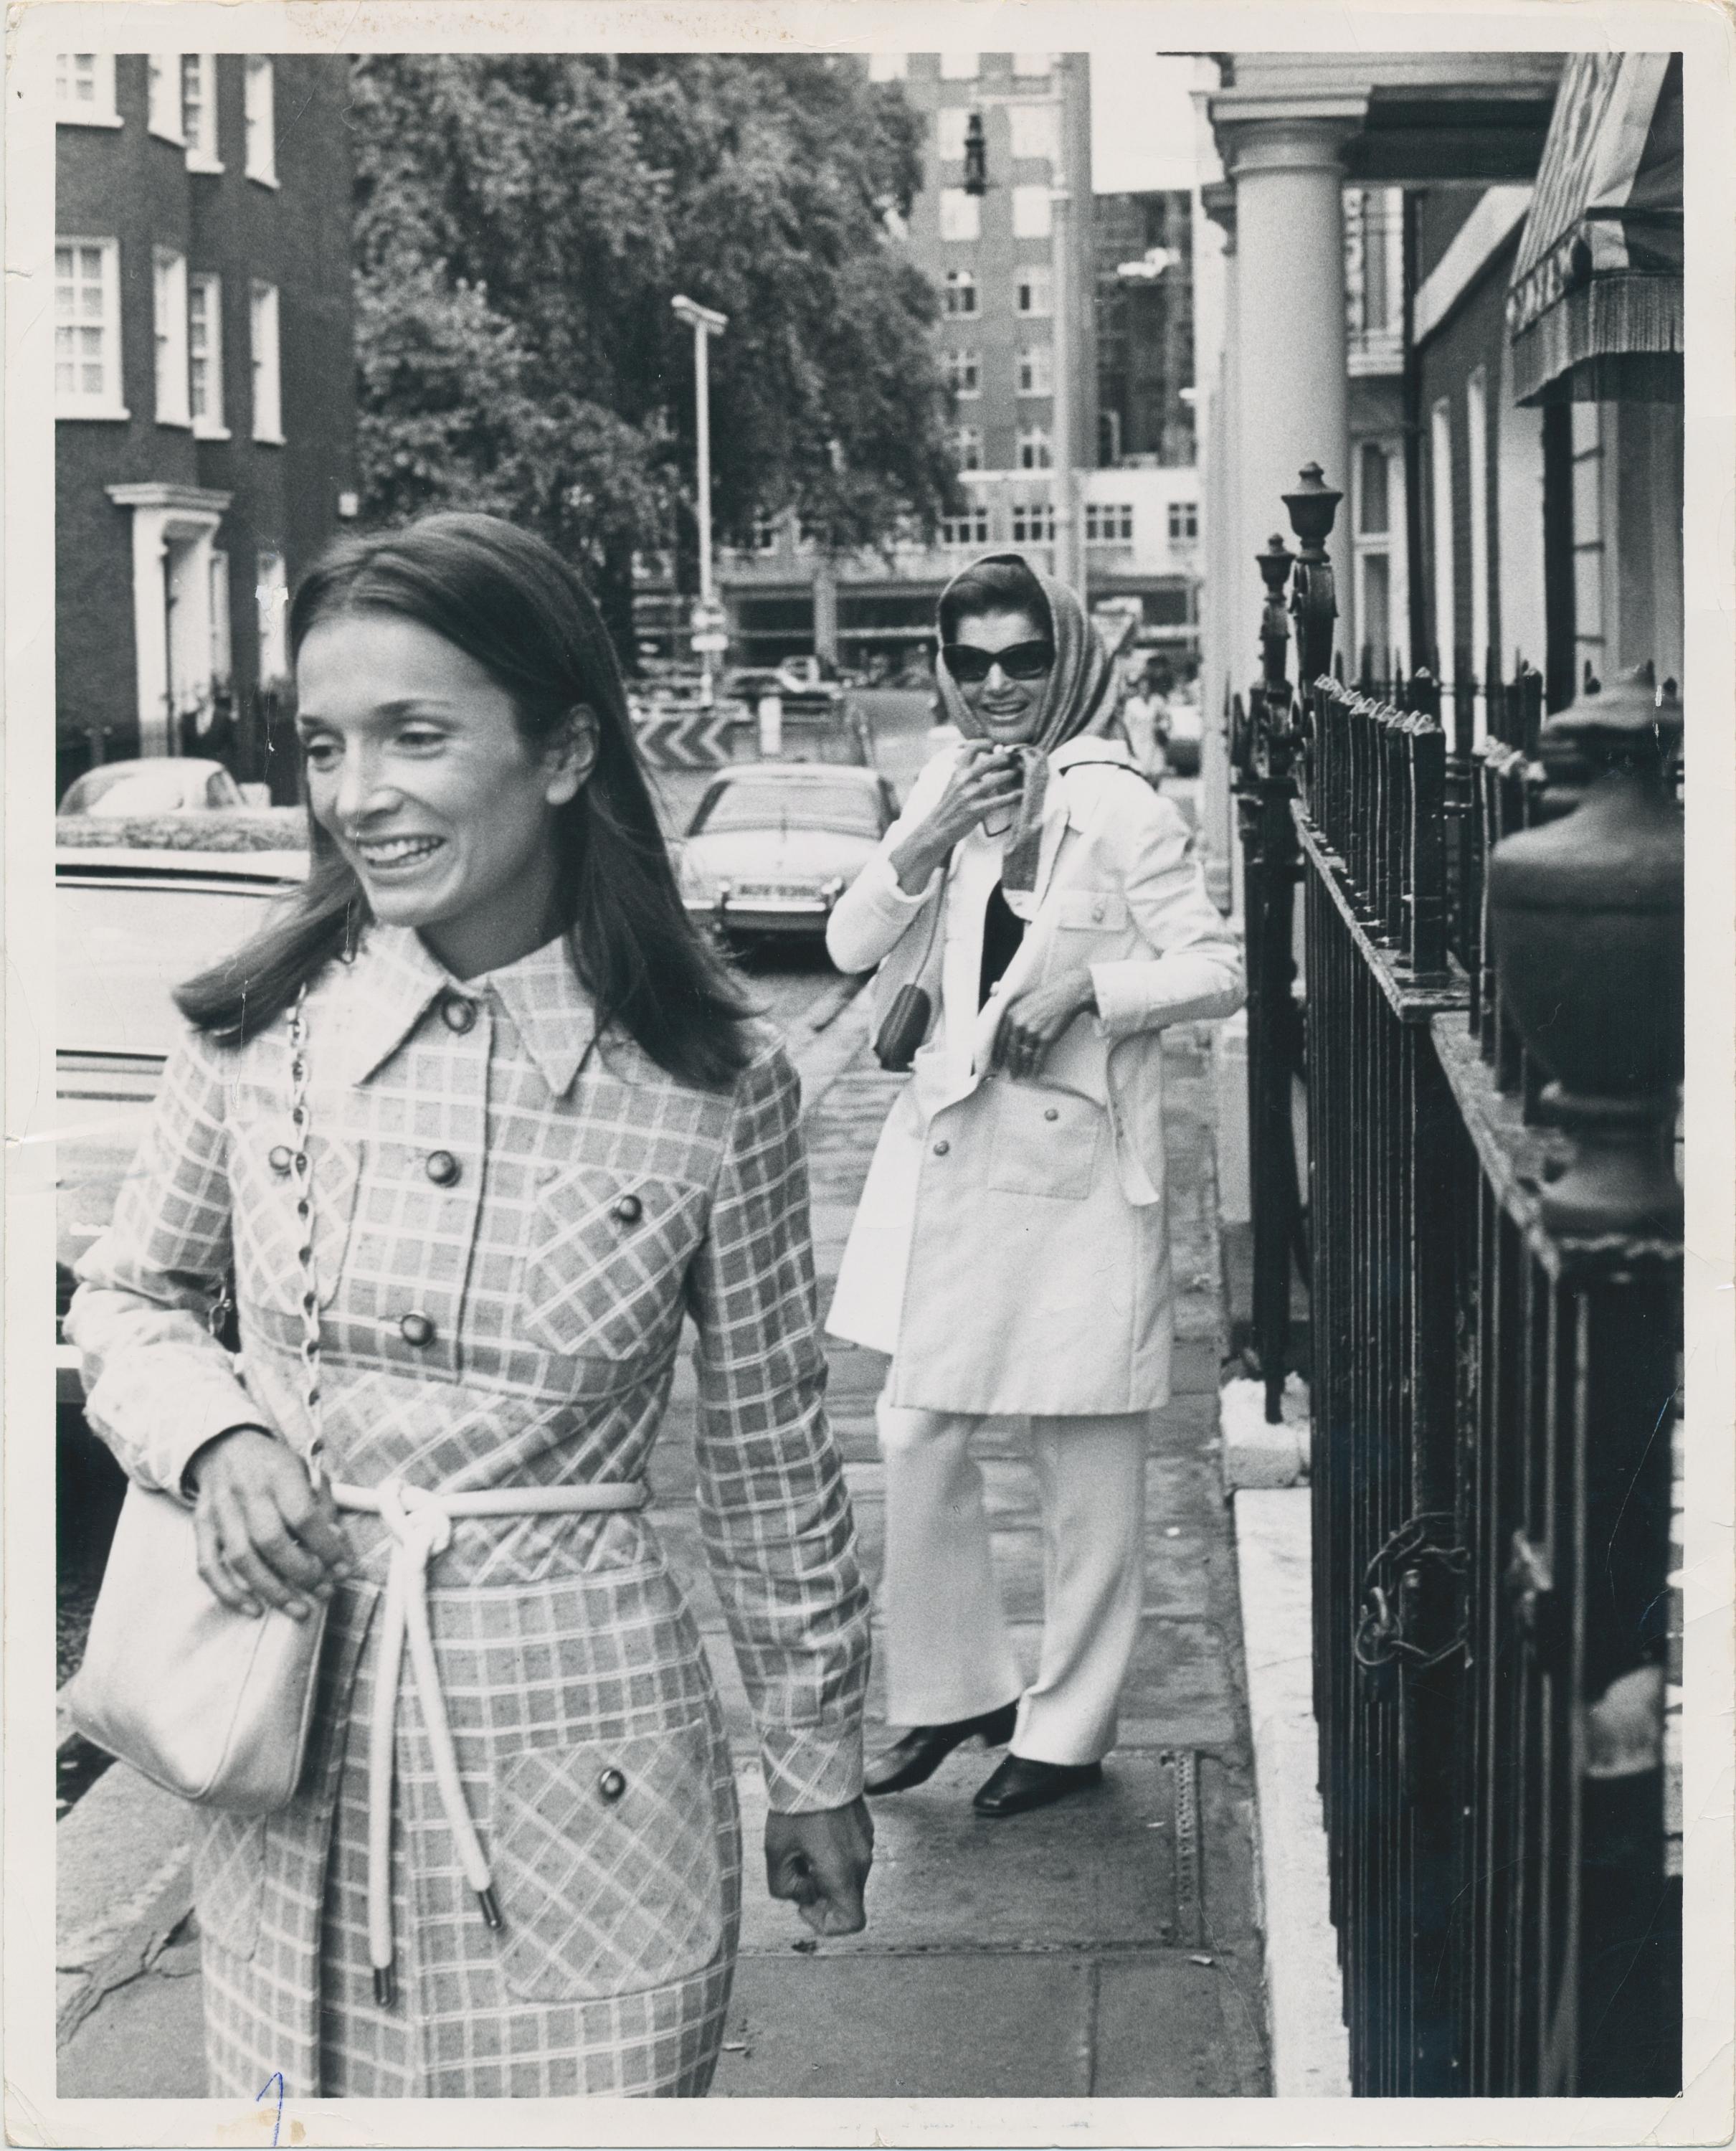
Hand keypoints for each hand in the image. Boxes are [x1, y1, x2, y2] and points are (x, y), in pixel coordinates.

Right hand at [188, 1425, 354, 1619]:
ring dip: (271, 1590)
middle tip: (323, 1592)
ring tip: (298, 1610)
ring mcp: (219, 1510)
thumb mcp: (306, 1471)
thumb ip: (323, 1507)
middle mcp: (246, 1491)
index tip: (343, 1569)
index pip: (303, 1515)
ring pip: (241, 1558)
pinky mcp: (200, 1526)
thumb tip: (338, 1550)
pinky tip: (254, 1609)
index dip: (325, 1547)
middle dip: (300, 1573)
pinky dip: (229, 1592)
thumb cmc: (275, 1466)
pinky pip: (208, 1565)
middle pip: (271, 1541)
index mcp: (279, 1473)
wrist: (225, 1446)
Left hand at [764, 1796, 873, 1936]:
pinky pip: (850, 1854)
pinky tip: (813, 1831)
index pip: (852, 1922)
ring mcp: (866, 1842)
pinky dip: (832, 1854)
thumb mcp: (775, 1854)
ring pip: (848, 1875)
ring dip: (825, 1871)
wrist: (815, 1763)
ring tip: (802, 1844)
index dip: (827, 1923)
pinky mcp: (865, 1827)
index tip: (805, 1902)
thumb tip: (800, 1894)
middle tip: (796, 1867)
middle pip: (846, 1898)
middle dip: (819, 1892)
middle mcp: (861, 1861)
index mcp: (842, 1873)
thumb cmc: (794, 1809)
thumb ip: (784, 1888)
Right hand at [890, 742, 1024, 892]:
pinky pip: (999, 801)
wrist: (937, 828)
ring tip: (1017, 773)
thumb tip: (986, 759)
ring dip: (1010, 775)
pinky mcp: (976, 810)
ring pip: (995, 779)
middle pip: (988, 761)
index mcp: (957, 772)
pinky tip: (1021, 793)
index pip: (971, 749)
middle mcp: (963, 781)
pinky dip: (1012, 796)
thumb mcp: (954, 784)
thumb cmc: (949, 805)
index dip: (985, 743)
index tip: (994, 744)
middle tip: (1013, 759)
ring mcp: (970, 795)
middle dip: (1004, 758)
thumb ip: (967, 772)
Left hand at [992, 967, 1097, 1079]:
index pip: (1000, 1039)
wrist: (1065, 994)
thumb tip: (1010, 1037)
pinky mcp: (1046, 1038)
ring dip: (1022, 1067)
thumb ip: (1014, 1018)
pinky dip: (1036, 1068)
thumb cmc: (1046, 998)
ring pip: (1024, 1055)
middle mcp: (1019, 1024)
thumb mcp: (1023, 1003)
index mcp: (1011, 1015)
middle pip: (1011, 1050)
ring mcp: (1032, 1032)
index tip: (999, 1061)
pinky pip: (1038, 1058)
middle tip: (1011, 1073)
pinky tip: (1034, 1074)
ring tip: (1021, 1074)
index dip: (999, 1053)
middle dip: (1010, 1064)